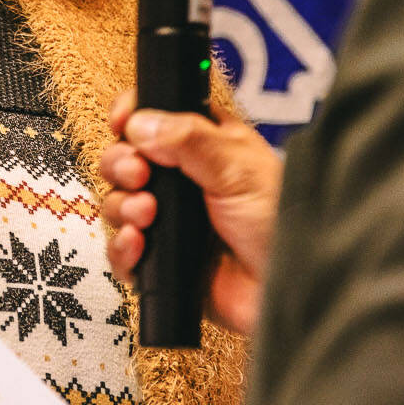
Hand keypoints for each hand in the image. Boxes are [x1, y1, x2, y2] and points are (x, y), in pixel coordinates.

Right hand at [100, 90, 278, 334]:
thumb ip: (188, 138)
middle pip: (125, 158)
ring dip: (123, 206)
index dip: (132, 116)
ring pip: (117, 203)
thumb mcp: (238, 167)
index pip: (155, 117)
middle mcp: (182, 181)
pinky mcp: (160, 259)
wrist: (286, 289)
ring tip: (148, 213)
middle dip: (122, 164)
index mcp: (205, 145)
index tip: (123, 123)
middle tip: (139, 174)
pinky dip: (121, 246)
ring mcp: (168, 220)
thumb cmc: (282, 224)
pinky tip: (139, 243)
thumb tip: (141, 122)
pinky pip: (120, 251)